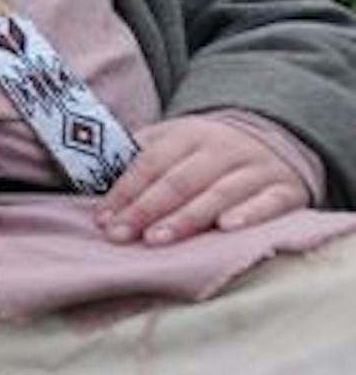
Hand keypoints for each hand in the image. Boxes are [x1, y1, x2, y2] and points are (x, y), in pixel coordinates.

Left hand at [96, 115, 308, 245]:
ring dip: (188, 217)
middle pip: (180, 181)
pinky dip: (250, 214)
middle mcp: (223, 149)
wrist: (271, 139)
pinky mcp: (286, 189)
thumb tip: (88, 179)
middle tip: (123, 235)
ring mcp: (256, 168)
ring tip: (158, 239)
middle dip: (148, 209)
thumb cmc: (203, 154)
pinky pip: (269, 202)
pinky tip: (228, 228)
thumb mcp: (170, 142)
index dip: (125, 192)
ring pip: (219, 193)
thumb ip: (136, 158)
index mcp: (188, 135)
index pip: (150, 163)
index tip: (103, 220)